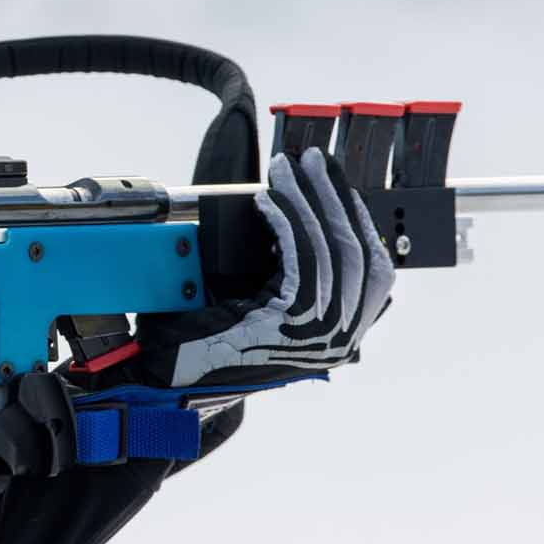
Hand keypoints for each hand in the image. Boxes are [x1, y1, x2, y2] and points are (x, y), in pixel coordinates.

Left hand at [125, 148, 395, 388]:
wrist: (171, 381)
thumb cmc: (206, 346)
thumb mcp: (262, 308)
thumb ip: (291, 276)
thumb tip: (298, 219)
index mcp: (340, 336)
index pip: (372, 267)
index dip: (358, 219)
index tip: (338, 184)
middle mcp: (340, 339)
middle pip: (356, 251)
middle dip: (335, 198)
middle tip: (314, 162)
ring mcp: (320, 335)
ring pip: (328, 248)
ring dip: (307, 200)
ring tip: (287, 171)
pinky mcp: (292, 324)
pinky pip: (300, 258)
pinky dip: (285, 222)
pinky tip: (269, 201)